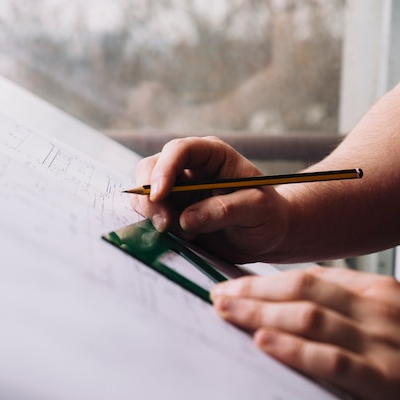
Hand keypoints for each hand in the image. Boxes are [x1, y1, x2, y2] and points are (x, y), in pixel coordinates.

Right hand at [130, 137, 289, 261]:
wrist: (265, 236)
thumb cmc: (267, 215)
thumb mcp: (258, 209)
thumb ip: (225, 210)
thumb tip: (186, 219)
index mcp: (211, 155)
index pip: (179, 150)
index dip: (164, 169)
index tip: (159, 195)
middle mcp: (188, 168)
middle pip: (150, 168)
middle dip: (150, 196)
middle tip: (165, 224)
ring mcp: (175, 189)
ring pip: (143, 193)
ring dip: (152, 214)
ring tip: (182, 234)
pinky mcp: (169, 211)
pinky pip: (148, 214)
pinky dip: (153, 226)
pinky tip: (178, 238)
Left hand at [210, 266, 399, 399]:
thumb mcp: (383, 316)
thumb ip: (342, 303)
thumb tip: (283, 295)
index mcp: (374, 293)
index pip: (306, 279)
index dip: (261, 282)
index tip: (228, 286)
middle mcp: (377, 311)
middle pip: (302, 292)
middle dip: (253, 293)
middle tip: (217, 297)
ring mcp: (382, 344)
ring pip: (310, 318)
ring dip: (262, 314)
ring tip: (228, 313)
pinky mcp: (384, 380)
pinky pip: (333, 361)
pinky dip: (295, 350)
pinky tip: (265, 344)